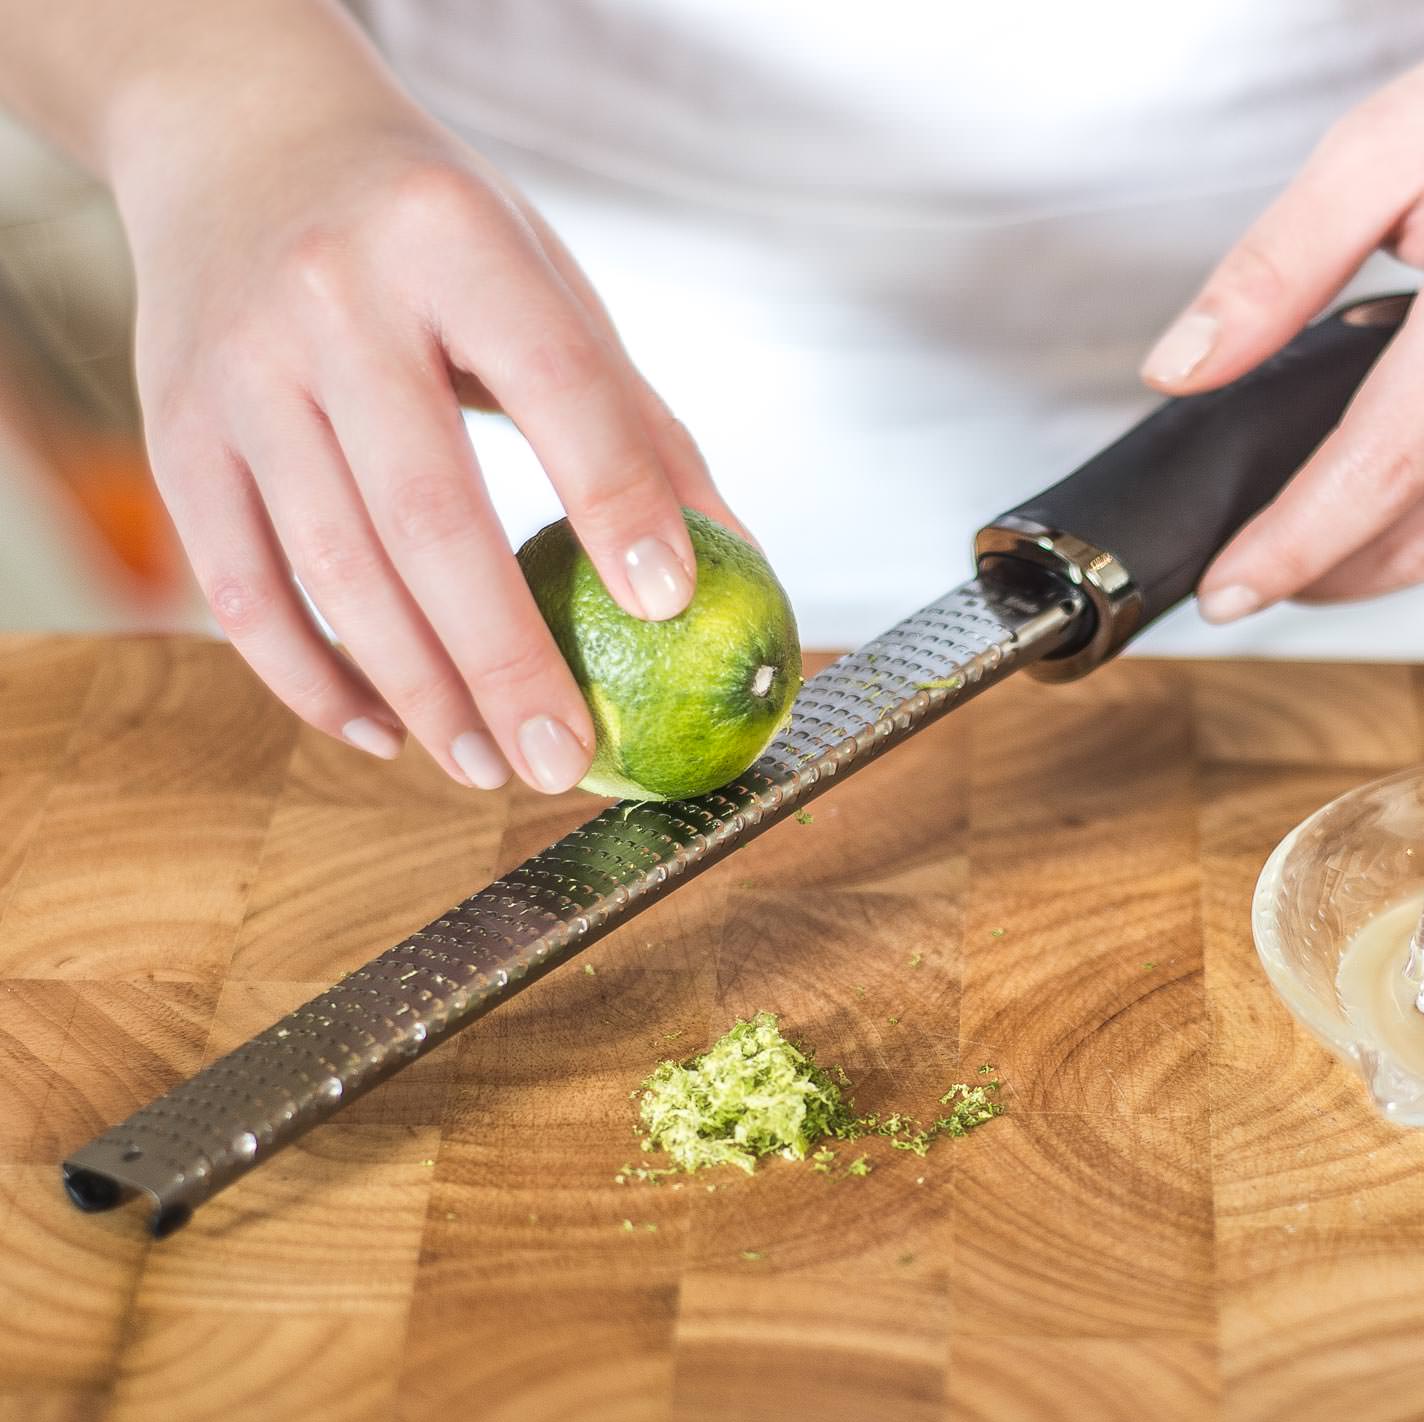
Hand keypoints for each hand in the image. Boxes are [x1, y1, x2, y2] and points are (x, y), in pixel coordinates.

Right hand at [117, 88, 733, 791]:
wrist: (240, 136)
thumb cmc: (431, 230)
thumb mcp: (545, 282)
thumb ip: (634, 419)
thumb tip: (734, 561)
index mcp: (451, 239)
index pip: (554, 384)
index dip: (614, 497)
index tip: (671, 604)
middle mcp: (332, 299)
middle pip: (428, 513)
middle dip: (505, 658)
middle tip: (567, 761)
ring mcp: (237, 370)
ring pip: (332, 570)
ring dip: (419, 691)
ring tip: (494, 767)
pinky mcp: (173, 433)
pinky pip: (240, 588)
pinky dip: (311, 678)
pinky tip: (384, 731)